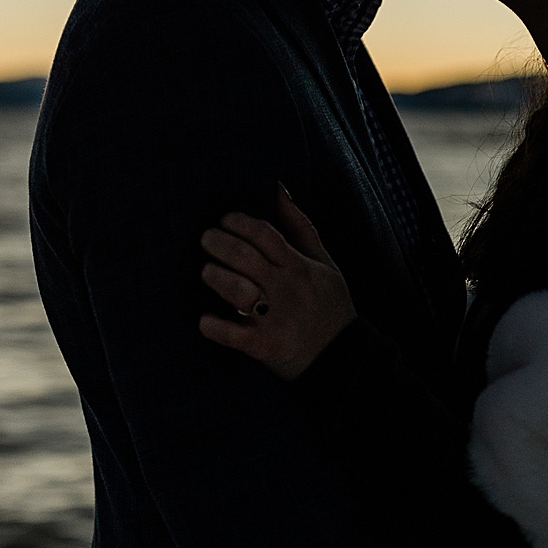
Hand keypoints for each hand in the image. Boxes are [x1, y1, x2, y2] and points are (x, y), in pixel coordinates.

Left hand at [199, 185, 356, 379]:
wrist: (342, 358)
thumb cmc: (330, 305)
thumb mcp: (324, 263)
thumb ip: (300, 227)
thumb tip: (278, 189)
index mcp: (298, 267)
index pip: (265, 234)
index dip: (240, 222)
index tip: (225, 219)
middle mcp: (284, 289)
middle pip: (245, 257)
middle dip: (218, 243)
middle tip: (206, 239)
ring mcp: (273, 318)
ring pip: (236, 290)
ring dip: (215, 277)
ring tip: (208, 272)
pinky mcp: (263, 346)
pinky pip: (232, 335)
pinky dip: (214, 327)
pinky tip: (204, 320)